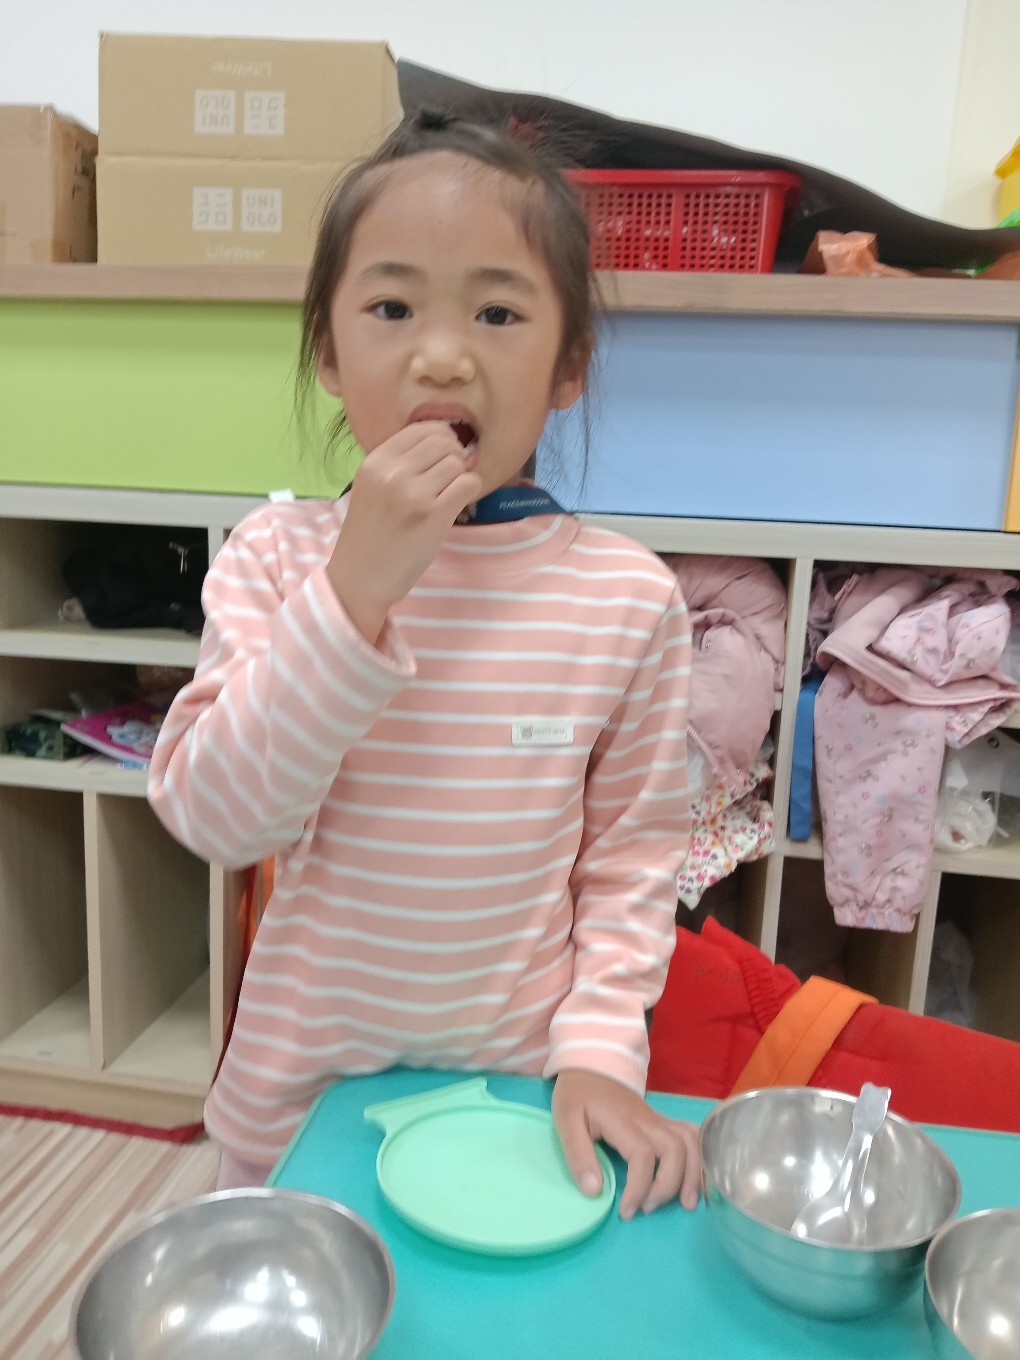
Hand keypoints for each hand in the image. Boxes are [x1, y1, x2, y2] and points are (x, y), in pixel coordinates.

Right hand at [327, 421, 482, 643]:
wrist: (360, 578)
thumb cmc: (370, 535)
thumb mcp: (372, 487)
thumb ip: (399, 464)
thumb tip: (445, 442)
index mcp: (375, 461)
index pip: (421, 429)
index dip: (441, 439)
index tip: (442, 457)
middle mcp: (392, 472)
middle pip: (443, 443)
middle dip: (454, 456)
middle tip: (448, 478)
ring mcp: (413, 493)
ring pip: (457, 463)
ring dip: (460, 476)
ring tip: (447, 495)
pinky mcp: (433, 515)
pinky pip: (468, 484)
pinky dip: (469, 490)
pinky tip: (455, 504)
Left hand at [552, 1069, 700, 1219]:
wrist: (592, 1064)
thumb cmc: (578, 1095)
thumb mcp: (566, 1122)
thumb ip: (579, 1155)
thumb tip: (594, 1191)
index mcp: (623, 1121)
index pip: (643, 1156)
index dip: (639, 1188)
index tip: (626, 1211)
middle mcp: (648, 1120)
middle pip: (675, 1150)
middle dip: (668, 1185)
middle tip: (648, 1208)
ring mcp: (659, 1120)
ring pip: (690, 1142)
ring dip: (693, 1174)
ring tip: (685, 1203)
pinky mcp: (663, 1122)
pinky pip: (692, 1136)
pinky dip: (700, 1157)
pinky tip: (696, 1180)